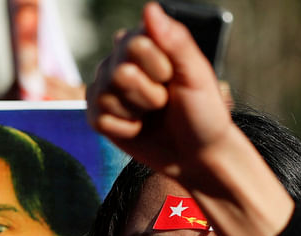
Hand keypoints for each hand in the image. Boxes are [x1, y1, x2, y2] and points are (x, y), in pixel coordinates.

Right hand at [86, 2, 233, 178]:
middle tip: (164, 101)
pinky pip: (99, 119)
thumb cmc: (203, 112)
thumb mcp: (196, 74)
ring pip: (106, 97)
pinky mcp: (98, 116)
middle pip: (119, 73)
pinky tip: (139, 128)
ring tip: (152, 115)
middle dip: (148, 94)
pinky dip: (125, 129)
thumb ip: (174, 40)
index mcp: (145, 43)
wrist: (197, 155)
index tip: (174, 78)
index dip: (158, 68)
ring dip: (137, 113)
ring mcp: (106, 89)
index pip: (133, 45)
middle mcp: (120, 61)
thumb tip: (149, 8)